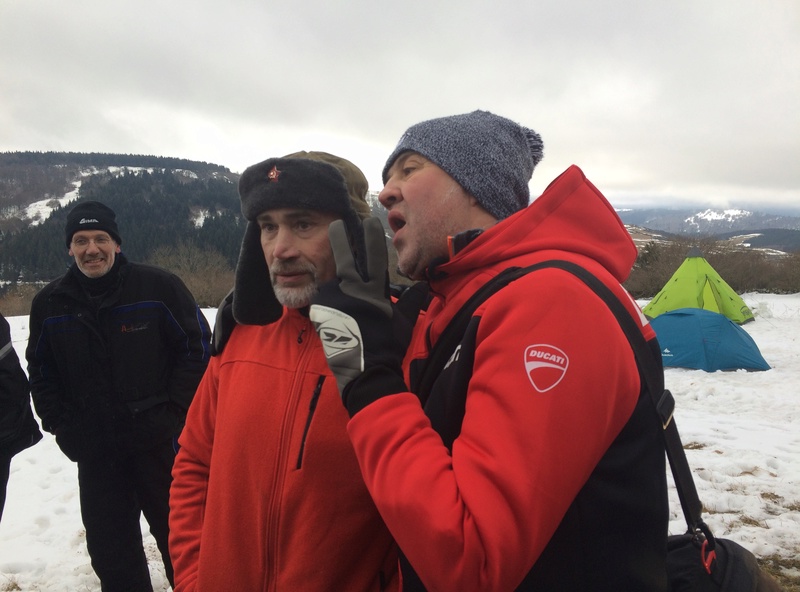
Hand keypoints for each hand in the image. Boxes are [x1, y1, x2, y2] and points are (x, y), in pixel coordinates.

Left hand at [310, 218, 408, 415]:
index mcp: (374, 291)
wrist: (365, 370)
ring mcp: (335, 300)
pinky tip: (336, 318)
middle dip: (340, 238)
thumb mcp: (403, 323)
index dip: (371, 237)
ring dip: (336, 288)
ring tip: (343, 305)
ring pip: (333, 283)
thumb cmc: (387, 347)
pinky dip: (329, 304)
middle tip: (336, 224)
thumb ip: (411, 301)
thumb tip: (424, 285)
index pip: (374, 257)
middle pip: (344, 258)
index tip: (368, 221)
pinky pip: (325, 301)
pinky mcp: (321, 310)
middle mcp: (353, 291)